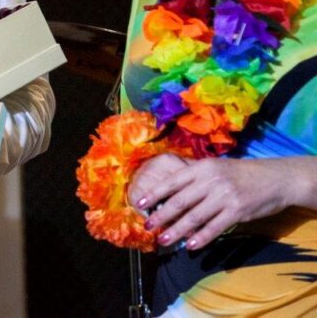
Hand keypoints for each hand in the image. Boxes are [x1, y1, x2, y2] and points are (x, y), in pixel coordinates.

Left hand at [132, 156, 303, 249]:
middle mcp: (211, 181)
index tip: (138, 203)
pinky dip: (201, 238)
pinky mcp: (237, 211)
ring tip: (164, 239)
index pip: (172, 181)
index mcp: (202, 168)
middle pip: (180, 201)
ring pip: (194, 217)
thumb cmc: (241, 173)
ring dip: (177, 230)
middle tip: (148, 226)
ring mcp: (224, 196)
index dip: (154, 193)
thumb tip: (169, 189)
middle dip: (161, 215)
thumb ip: (195, 177)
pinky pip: (215, 227)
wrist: (275, 178)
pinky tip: (190, 246)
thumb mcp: (216, 168)